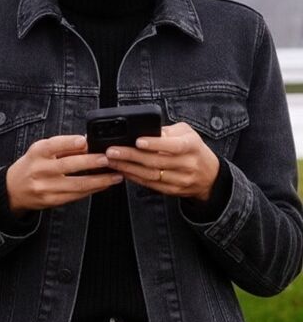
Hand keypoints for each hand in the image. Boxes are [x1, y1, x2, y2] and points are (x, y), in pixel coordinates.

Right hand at [6, 134, 123, 215]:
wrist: (13, 189)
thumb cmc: (31, 166)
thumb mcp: (41, 150)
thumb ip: (63, 146)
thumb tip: (88, 142)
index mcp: (37, 153)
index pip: (53, 145)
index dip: (69, 143)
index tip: (85, 141)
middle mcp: (40, 170)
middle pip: (68, 166)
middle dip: (91, 162)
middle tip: (108, 159)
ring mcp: (46, 188)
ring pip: (76, 184)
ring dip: (99, 180)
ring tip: (115, 175)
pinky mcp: (52, 201)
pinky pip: (75, 195)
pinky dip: (92, 190)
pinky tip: (103, 185)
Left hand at [104, 122, 220, 200]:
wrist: (209, 176)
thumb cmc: (194, 149)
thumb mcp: (187, 134)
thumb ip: (167, 131)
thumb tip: (144, 131)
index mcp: (192, 146)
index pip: (173, 145)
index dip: (155, 144)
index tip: (137, 141)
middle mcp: (187, 164)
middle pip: (156, 161)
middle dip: (131, 156)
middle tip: (112, 151)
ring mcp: (180, 180)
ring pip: (151, 175)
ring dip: (128, 168)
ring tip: (112, 161)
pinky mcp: (172, 191)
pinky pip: (150, 185)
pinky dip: (134, 178)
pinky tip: (122, 171)